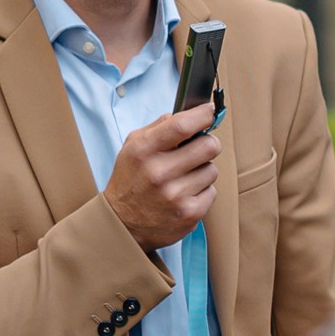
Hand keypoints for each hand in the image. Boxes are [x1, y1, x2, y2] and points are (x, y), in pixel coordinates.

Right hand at [104, 103, 219, 251]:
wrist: (122, 223)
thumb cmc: (130, 180)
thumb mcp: (133, 146)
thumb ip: (159, 127)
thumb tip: (189, 114)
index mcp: (144, 151)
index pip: (182, 125)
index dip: (203, 115)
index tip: (209, 112)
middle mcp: (159, 173)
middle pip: (209, 146)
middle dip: (207, 143)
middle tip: (199, 148)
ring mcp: (175, 196)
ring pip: (212, 170)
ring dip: (202, 170)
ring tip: (184, 177)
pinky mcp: (189, 214)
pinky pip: (212, 191)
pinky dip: (202, 191)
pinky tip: (185, 194)